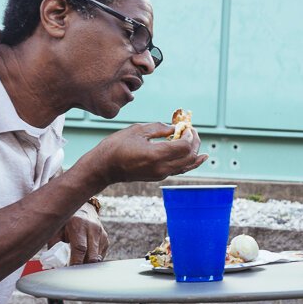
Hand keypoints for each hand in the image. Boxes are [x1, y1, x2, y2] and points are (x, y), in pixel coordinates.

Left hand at [57, 210, 108, 264]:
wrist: (83, 210)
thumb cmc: (66, 221)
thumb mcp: (57, 230)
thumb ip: (55, 246)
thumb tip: (53, 263)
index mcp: (78, 223)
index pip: (80, 248)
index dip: (76, 261)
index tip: (70, 269)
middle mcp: (93, 228)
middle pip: (91, 255)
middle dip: (82, 265)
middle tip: (73, 268)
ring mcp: (101, 234)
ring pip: (96, 257)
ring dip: (86, 262)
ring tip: (77, 259)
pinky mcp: (105, 239)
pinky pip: (99, 255)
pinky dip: (91, 258)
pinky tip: (84, 254)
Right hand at [84, 122, 207, 184]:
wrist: (104, 168)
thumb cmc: (116, 146)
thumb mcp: (137, 130)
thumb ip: (159, 128)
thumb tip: (175, 128)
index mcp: (156, 155)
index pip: (184, 146)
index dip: (189, 135)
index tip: (187, 126)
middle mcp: (161, 168)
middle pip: (189, 157)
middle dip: (195, 142)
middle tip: (193, 130)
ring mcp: (160, 174)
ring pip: (187, 166)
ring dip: (194, 153)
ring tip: (198, 141)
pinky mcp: (158, 176)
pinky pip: (179, 169)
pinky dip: (189, 162)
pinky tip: (197, 157)